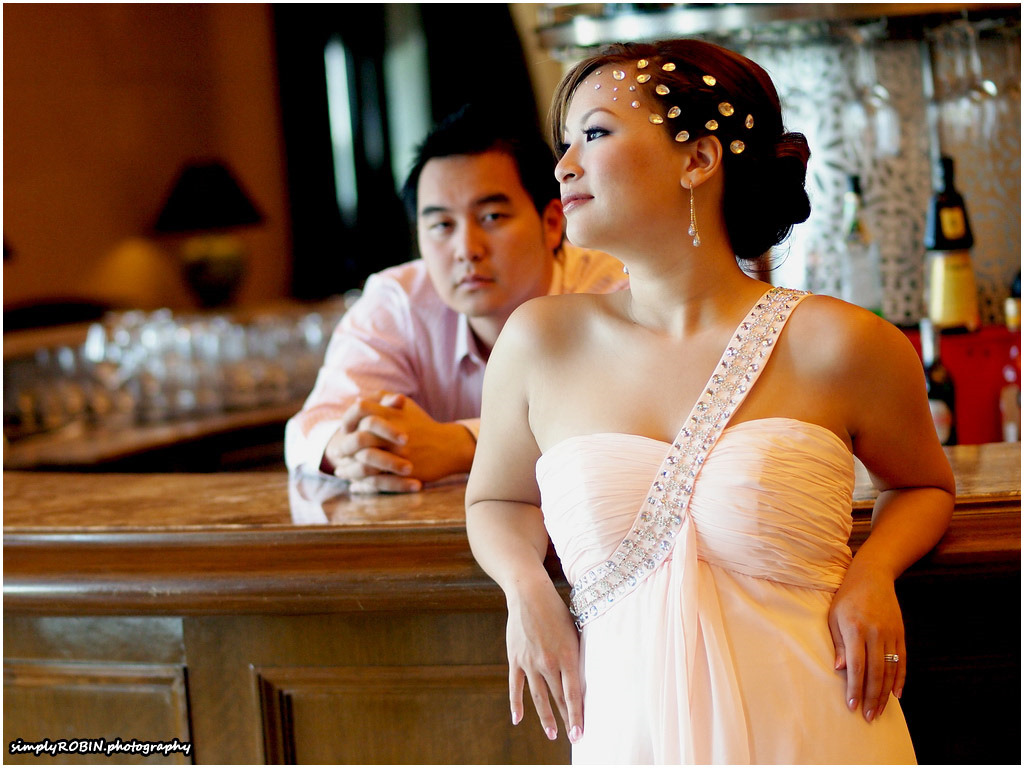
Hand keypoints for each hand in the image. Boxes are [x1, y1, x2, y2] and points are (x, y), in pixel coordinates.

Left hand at [323, 393, 474, 493]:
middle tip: (337, 453)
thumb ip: (383, 400)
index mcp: (393, 413)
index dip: (348, 419)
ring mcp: (398, 453)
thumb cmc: (424, 426)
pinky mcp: (403, 471)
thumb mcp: (407, 408)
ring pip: (364, 461)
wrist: (449, 447)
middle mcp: (394, 433)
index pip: (360, 409)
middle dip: (344, 446)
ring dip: (349, 468)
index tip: (344, 429)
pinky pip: (375, 478)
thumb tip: (357, 401)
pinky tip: (354, 484)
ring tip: (341, 471)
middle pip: (358, 438)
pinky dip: (361, 483)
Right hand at [506, 578, 583, 743]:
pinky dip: (516, 704)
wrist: (529, 593)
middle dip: (567, 719)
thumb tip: (583, 675)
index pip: (573, 694)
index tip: (580, 733)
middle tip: (573, 738)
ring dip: (546, 718)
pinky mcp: (515, 659)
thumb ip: (576, 654)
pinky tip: (518, 719)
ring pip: (539, 697)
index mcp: (567, 656)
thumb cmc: (556, 609)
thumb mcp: (575, 630)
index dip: (577, 716)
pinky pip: (515, 686)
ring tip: (552, 734)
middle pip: (559, 698)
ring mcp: (530, 662)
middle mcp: (548, 663)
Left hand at [828, 562, 906, 722]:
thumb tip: (840, 669)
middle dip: (872, 697)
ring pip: (891, 669)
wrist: (872, 577)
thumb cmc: (846, 598)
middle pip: (876, 672)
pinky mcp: (901, 633)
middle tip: (868, 716)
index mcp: (855, 629)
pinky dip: (900, 678)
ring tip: (879, 710)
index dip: (855, 688)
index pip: (857, 665)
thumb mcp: (834, 617)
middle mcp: (876, 633)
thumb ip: (838, 644)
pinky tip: (897, 694)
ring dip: (885, 693)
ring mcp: (891, 634)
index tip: (852, 706)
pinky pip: (902, 660)